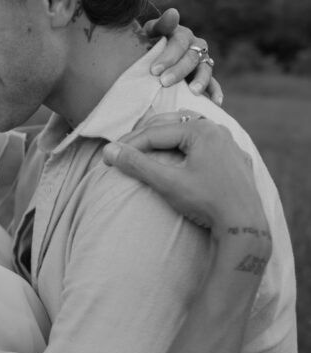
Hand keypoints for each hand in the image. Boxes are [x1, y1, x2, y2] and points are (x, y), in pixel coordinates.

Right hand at [102, 111, 269, 246]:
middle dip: (144, 136)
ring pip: (190, 131)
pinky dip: (188, 146)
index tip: (109, 157)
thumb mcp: (168, 183)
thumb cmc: (206, 202)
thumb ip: (137, 164)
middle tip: (122, 149)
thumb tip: (108, 150)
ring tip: (146, 146)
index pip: (155, 132)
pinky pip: (207, 145)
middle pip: (172, 125)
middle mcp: (218, 130)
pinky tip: (181, 154)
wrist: (244, 227)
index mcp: (201, 130)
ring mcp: (230, 145)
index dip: (128, 144)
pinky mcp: (236, 160)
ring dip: (166, 136)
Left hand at [143, 9, 221, 104]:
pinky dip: (216, 92)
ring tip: (193, 92)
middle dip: (178, 71)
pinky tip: (216, 102)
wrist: (152, 54)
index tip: (154, 70)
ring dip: (200, 81)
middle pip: (191, 58)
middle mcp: (196, 46)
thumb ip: (161, 24)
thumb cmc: (150, 43)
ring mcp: (202, 62)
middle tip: (164, 82)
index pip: (178, 43)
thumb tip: (173, 12)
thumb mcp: (152, 32)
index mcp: (182, 35)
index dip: (168, 57)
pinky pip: (214, 84)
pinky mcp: (205, 77)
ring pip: (205, 69)